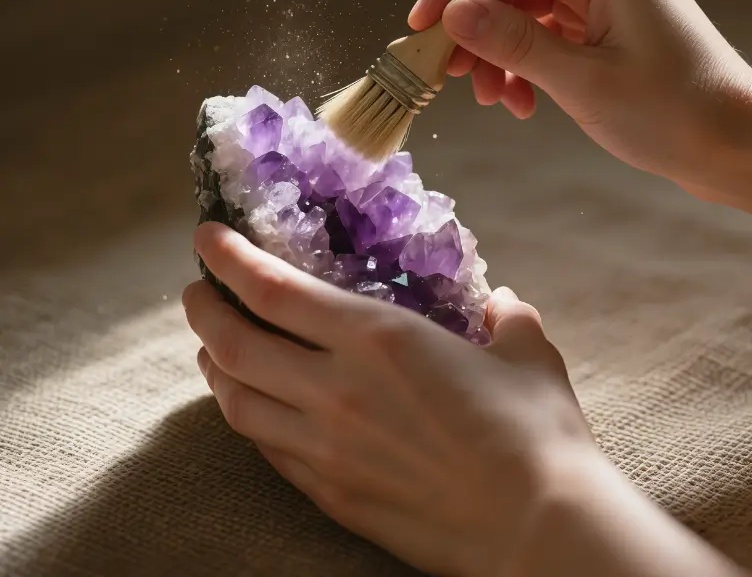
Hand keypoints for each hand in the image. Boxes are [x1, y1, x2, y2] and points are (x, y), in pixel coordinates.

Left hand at [183, 222, 595, 576]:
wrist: (538, 532)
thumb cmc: (536, 435)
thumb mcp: (526, 354)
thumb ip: (506, 319)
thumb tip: (501, 305)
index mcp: (378, 340)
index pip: (274, 290)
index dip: (229, 259)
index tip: (206, 238)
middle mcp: (336, 391)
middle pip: (235, 344)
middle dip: (204, 311)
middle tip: (196, 292)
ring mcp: (326, 449)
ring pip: (237, 401)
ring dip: (214, 366)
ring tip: (211, 347)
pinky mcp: (331, 495)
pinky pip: (267, 449)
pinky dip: (247, 418)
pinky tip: (251, 407)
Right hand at [409, 0, 751, 209]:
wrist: (731, 146)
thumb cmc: (672, 114)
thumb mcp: (582, 80)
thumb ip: (514, 41)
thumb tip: (452, 13)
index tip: (424, 23)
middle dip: (475, 26)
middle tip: (450, 72)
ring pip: (525, 9)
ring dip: (497, 52)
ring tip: (491, 98)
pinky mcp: (606, 26)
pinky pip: (547, 33)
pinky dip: (524, 64)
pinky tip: (521, 101)